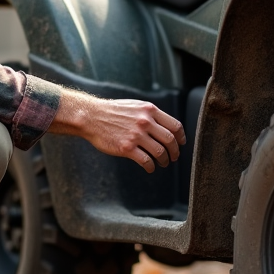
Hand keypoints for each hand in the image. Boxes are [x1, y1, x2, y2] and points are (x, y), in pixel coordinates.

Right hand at [51, 89, 185, 172]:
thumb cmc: (112, 111)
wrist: (92, 117)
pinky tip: (150, 168)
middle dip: (174, 152)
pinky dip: (151, 167)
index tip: (181, 143)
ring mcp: (136, 135)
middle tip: (173, 157)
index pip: (174, 125)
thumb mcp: (135, 106)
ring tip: (162, 163)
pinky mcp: (127, 148)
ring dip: (164, 161)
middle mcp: (145, 122)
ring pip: (160, 152)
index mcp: (149, 110)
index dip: (181, 137)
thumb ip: (150, 114)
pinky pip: (146, 161)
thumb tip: (165, 126)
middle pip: (170, 140)